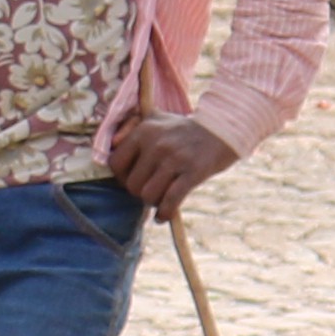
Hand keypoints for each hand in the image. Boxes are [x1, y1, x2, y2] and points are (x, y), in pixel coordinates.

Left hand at [113, 112, 237, 215]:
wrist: (222, 131)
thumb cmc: (182, 130)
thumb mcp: (155, 118)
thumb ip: (130, 126)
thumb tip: (112, 143)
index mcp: (144, 131)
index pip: (116, 163)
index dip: (121, 177)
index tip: (132, 180)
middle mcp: (156, 144)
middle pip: (132, 184)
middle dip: (139, 193)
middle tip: (150, 191)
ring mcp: (175, 159)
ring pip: (149, 195)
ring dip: (153, 203)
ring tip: (160, 199)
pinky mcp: (193, 172)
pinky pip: (171, 201)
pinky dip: (165, 213)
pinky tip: (164, 217)